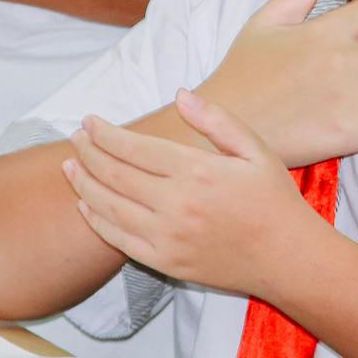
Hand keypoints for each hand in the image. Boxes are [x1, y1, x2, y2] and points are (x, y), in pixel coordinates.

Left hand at [64, 90, 326, 295]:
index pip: (134, 148)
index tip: (90, 121)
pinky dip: (96, 220)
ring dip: (83, 184)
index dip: (105, 133)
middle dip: (88, 152)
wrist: (288, 258)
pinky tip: (85, 204)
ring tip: (70, 166)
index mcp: (197, 171)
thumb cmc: (275, 199)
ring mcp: (168, 237)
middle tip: (75, 137)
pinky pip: (119, 240)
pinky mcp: (166, 262)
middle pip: (114, 174)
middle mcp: (176, 204)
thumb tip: (181, 94)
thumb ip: (216, 120)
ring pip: (109, 207)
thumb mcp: (256, 149)